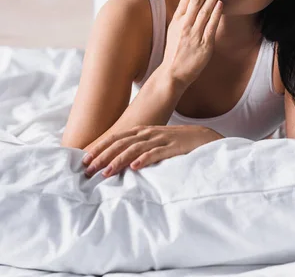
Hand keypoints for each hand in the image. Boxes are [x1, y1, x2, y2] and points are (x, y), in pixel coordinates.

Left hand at [81, 124, 223, 177]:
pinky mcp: (173, 147)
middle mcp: (148, 133)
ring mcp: (160, 139)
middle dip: (103, 155)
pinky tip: (135, 167)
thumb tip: (117, 160)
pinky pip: (156, 153)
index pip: (116, 138)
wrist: (202, 137)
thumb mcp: (154, 142)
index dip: (100, 147)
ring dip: (119, 160)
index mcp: (142, 131)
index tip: (84, 159)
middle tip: (89, 169)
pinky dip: (144, 159)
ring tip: (106, 171)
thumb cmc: (176, 142)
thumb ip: (137, 148)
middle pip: (121, 143)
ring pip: (135, 148)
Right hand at [163, 0, 223, 87]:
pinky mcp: (203, 45)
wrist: (173, 74)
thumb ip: (185, 15)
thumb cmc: (176, 52)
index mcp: (178, 19)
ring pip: (204, 10)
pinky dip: (215, 14)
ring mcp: (194, 34)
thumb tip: (193, 0)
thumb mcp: (176, 30)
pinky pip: (210, 26)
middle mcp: (185, 24)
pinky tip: (221, 4)